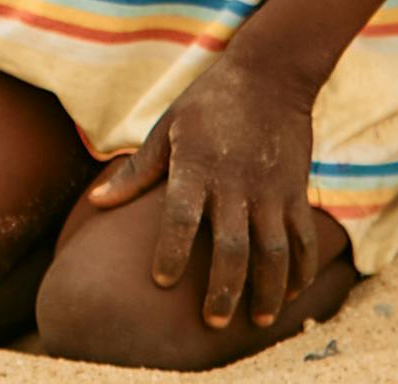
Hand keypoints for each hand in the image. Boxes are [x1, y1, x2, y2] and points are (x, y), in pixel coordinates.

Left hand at [83, 45, 326, 334]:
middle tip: (212, 322)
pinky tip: (291, 294)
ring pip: (273, 252)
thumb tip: (95, 204)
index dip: (170, 250)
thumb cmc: (207, 103)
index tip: (161, 281)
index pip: (179, 216)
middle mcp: (235, 182)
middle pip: (231, 246)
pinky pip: (302, 239)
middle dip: (224, 289)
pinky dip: (300, 270)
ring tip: (255, 321)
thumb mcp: (166, 129)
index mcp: (196, 166)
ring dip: (266, 290)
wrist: (270, 75)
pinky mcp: (295, 191)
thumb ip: (136, 172)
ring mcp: (270, 190)